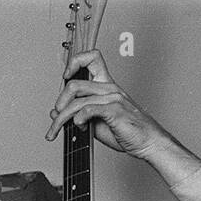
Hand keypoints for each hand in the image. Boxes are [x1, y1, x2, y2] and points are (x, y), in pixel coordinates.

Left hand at [43, 50, 200, 181]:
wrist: (145, 141)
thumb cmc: (124, 130)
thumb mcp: (95, 121)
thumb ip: (77, 114)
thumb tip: (54, 112)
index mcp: (105, 85)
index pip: (92, 58)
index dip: (75, 62)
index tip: (65, 77)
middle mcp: (109, 88)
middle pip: (74, 85)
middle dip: (59, 103)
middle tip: (56, 118)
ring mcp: (113, 98)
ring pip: (76, 102)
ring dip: (61, 119)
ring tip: (56, 131)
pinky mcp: (115, 111)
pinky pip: (88, 110)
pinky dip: (78, 120)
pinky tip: (78, 126)